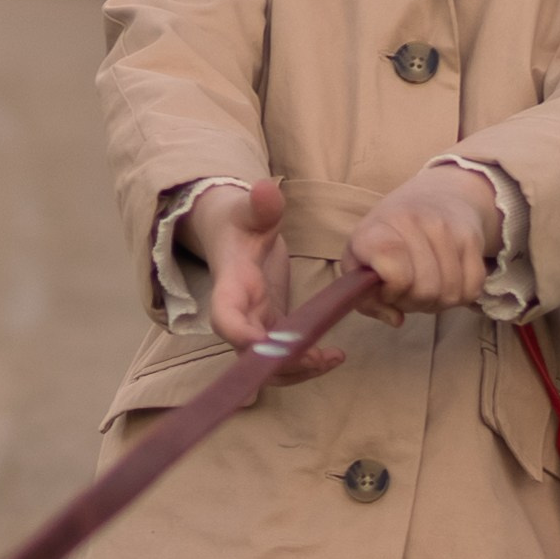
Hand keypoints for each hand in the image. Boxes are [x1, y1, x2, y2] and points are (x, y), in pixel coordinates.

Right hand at [178, 178, 346, 385]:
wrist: (236, 234)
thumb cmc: (241, 221)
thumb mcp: (250, 209)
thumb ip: (260, 204)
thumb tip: (265, 188)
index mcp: (230, 287)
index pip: (225, 318)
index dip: (241, 336)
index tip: (265, 344)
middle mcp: (239, 314)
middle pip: (249, 354)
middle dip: (281, 364)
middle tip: (318, 358)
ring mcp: (255, 325)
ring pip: (268, 365)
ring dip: (299, 370)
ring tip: (332, 359)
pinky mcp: (271, 327)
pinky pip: (285, 357)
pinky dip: (308, 362)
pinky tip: (334, 356)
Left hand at [346, 161, 500, 314]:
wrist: (435, 195)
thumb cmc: (387, 236)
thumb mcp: (359, 262)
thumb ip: (365, 298)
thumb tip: (396, 320)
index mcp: (377, 230)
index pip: (397, 276)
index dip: (391, 293)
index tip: (385, 286)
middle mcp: (415, 223)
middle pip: (426, 291)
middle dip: (414, 301)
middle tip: (407, 289)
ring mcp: (448, 229)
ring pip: (450, 295)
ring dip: (437, 301)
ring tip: (425, 284)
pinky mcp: (473, 238)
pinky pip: (472, 289)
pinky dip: (459, 295)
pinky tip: (446, 281)